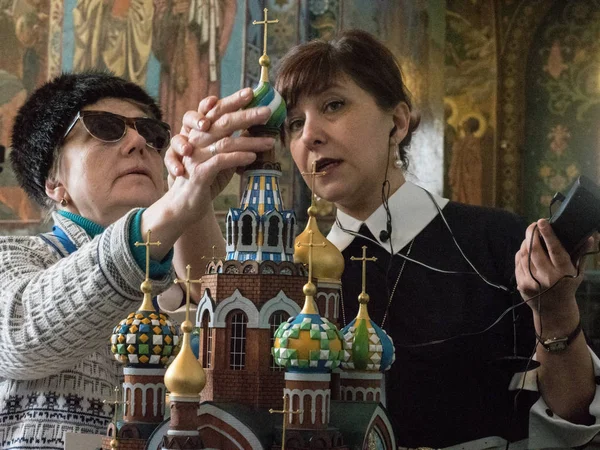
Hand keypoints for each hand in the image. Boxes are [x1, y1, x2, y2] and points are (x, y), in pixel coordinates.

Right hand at [164, 88, 274, 220]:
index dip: (232, 100)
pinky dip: (237, 158)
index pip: (216, 110)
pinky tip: (252, 156)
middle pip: (222, 122)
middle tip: (267, 111)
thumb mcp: (219, 157)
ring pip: (225, 142)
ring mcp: (196, 156)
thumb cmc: (205, 179)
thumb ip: (231, 142)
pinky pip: (220, 161)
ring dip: (250, 141)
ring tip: (270, 141)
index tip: (251, 92)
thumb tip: (254, 131)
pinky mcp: (199, 173)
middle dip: (246, 115)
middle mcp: (196, 141)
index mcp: (200, 133)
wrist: (184, 206)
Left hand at [515, 219, 589, 316]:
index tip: (542, 222)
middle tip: (533, 225)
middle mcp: (547, 277)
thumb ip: (581, 253)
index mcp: (563, 272)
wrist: (554, 309)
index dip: (548, 234)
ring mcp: (533, 281)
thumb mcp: (578, 271)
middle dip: (532, 234)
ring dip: (525, 243)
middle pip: (534, 250)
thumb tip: (590, 237)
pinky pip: (518, 263)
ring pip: (524, 255)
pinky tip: (526, 251)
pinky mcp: (522, 284)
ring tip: (530, 238)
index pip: (555, 249)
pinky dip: (520, 254)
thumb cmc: (568, 285)